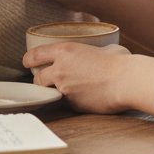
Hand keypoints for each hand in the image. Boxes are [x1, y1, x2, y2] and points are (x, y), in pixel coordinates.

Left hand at [25, 42, 153, 114]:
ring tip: (66, 90)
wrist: (127, 82)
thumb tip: (101, 53)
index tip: (26, 61)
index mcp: (65, 51)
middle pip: (38, 78)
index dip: (29, 59)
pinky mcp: (73, 105)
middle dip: (39, 80)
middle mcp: (60, 70)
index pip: (36, 54)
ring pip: (51, 92)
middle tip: (45, 79)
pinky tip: (82, 98)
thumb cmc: (120, 62)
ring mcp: (65, 89)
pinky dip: (71, 101)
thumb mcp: (103, 48)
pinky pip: (67, 103)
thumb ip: (94, 51)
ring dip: (55, 91)